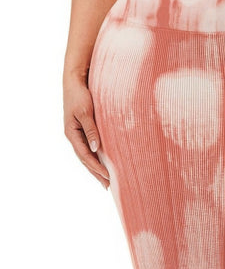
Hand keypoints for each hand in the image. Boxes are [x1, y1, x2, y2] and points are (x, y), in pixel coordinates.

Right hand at [63, 71, 109, 188]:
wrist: (75, 82)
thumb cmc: (80, 95)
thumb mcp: (86, 112)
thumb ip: (91, 130)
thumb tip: (95, 149)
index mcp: (71, 134)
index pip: (85, 156)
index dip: (96, 168)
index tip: (108, 177)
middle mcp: (73, 137)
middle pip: (85, 160)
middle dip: (96, 173)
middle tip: (107, 186)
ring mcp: (77, 134)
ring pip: (86, 156)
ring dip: (95, 168)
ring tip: (105, 180)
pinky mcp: (82, 131)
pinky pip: (89, 148)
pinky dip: (95, 158)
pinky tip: (102, 163)